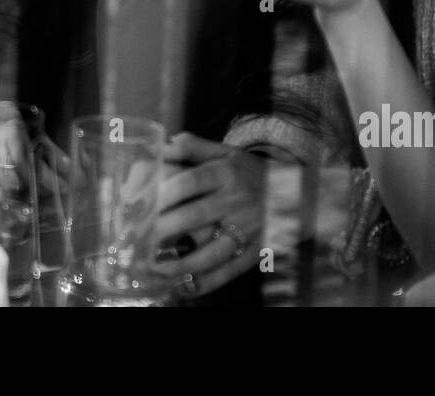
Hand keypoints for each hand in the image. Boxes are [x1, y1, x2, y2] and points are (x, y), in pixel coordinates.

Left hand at [153, 133, 265, 299]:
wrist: (297, 192)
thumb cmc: (251, 172)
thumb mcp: (227, 152)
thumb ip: (194, 147)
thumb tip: (163, 145)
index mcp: (226, 172)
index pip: (190, 181)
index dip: (163, 193)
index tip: (140, 205)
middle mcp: (237, 200)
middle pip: (195, 216)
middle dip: (163, 230)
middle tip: (137, 240)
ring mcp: (248, 228)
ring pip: (213, 250)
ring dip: (182, 263)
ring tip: (155, 269)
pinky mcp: (256, 251)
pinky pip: (231, 270)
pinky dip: (208, 282)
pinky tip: (186, 288)